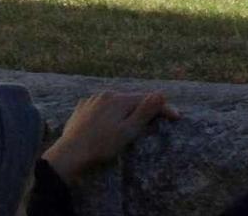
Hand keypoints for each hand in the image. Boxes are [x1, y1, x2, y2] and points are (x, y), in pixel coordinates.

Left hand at [42, 92, 179, 183]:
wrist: (70, 153)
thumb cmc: (102, 145)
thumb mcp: (128, 131)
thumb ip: (145, 112)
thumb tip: (161, 93)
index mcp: (119, 99)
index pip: (147, 99)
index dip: (163, 108)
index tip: (176, 117)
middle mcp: (105, 94)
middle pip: (131, 100)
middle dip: (144, 109)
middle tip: (157, 120)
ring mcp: (91, 101)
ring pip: (115, 103)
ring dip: (125, 111)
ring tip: (131, 123)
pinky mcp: (81, 109)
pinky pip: (101, 108)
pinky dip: (109, 114)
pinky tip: (108, 123)